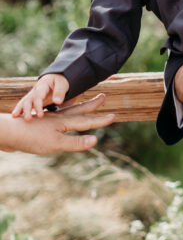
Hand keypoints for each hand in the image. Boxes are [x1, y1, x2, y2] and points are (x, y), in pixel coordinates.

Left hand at [0, 94, 114, 154]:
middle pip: (79, 110)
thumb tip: (96, 140)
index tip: (114, 116)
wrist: (8, 133)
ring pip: (68, 110)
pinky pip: (58, 114)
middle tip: (102, 96)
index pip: (87, 121)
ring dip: (79, 107)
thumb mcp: (56, 144)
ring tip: (85, 104)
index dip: (101, 121)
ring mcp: (49, 118)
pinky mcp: (41, 122)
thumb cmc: (32, 139)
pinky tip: (61, 117)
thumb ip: (75, 143)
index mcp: (64, 123)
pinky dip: (65, 112)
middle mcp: (58, 118)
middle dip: (92, 105)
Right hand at [12, 73, 68, 118]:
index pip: (38, 96)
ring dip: (19, 109)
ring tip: (14, 116)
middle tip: (27, 119)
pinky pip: (25, 105)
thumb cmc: (60, 81)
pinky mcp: (33, 100)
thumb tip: (57, 102)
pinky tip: (16, 116)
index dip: (38, 106)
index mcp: (42, 86)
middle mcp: (35, 90)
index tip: (40, 115)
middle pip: (28, 99)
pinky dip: (20, 110)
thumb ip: (60, 92)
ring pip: (24, 102)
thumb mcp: (62, 84)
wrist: (55, 78)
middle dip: (26, 109)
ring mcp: (33, 95)